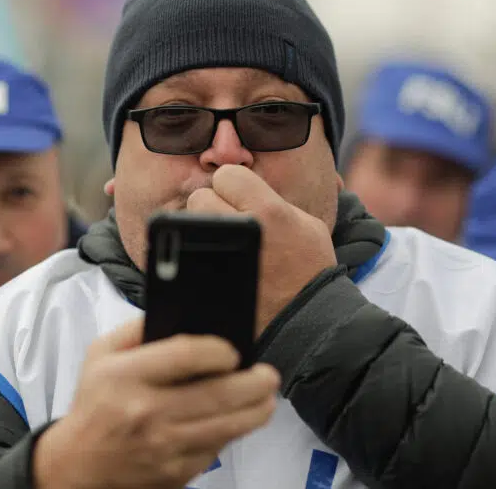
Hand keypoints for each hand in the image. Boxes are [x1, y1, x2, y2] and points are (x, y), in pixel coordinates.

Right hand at [34, 319, 279, 488]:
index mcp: (126, 376)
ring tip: (267, 399)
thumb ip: (138, 328)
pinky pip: (216, 450)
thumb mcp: (101, 354)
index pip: (186, 355)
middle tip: (268, 375)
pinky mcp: (175, 473)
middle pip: (218, 394)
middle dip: (254, 383)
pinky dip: (232, 435)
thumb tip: (182, 314)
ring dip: (257, 411)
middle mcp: (146, 412)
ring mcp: (163, 447)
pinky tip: (238, 421)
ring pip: (226, 427)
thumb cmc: (96, 404)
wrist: (77, 468)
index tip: (233, 351)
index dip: (219, 350)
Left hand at [187, 164, 336, 336]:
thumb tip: (244, 189)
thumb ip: (274, 201)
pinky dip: (194, 256)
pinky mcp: (205, 283)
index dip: (234, 186)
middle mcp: (241, 231)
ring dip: (200, 231)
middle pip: (200, 197)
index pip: (227, 175)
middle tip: (228, 223)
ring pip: (187, 225)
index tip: (241, 199)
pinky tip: (211, 263)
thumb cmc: (310, 271)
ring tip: (220, 244)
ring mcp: (219, 259)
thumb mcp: (307, 224)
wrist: (310, 321)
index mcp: (267, 211)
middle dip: (213, 206)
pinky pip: (185, 256)